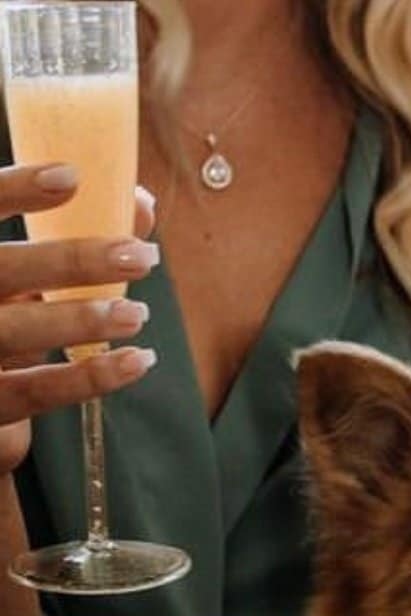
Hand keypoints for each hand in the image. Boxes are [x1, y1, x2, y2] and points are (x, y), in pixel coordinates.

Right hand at [0, 163, 158, 476]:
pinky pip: (38, 390)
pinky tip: (136, 362)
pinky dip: (91, 377)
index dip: (14, 189)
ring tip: (138, 314)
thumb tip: (142, 206)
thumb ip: (76, 235)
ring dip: (83, 320)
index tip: (72, 176)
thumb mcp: (22, 271)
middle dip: (72, 261)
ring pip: (18, 332)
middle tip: (141, 256)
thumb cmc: (4, 312)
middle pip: (3, 271)